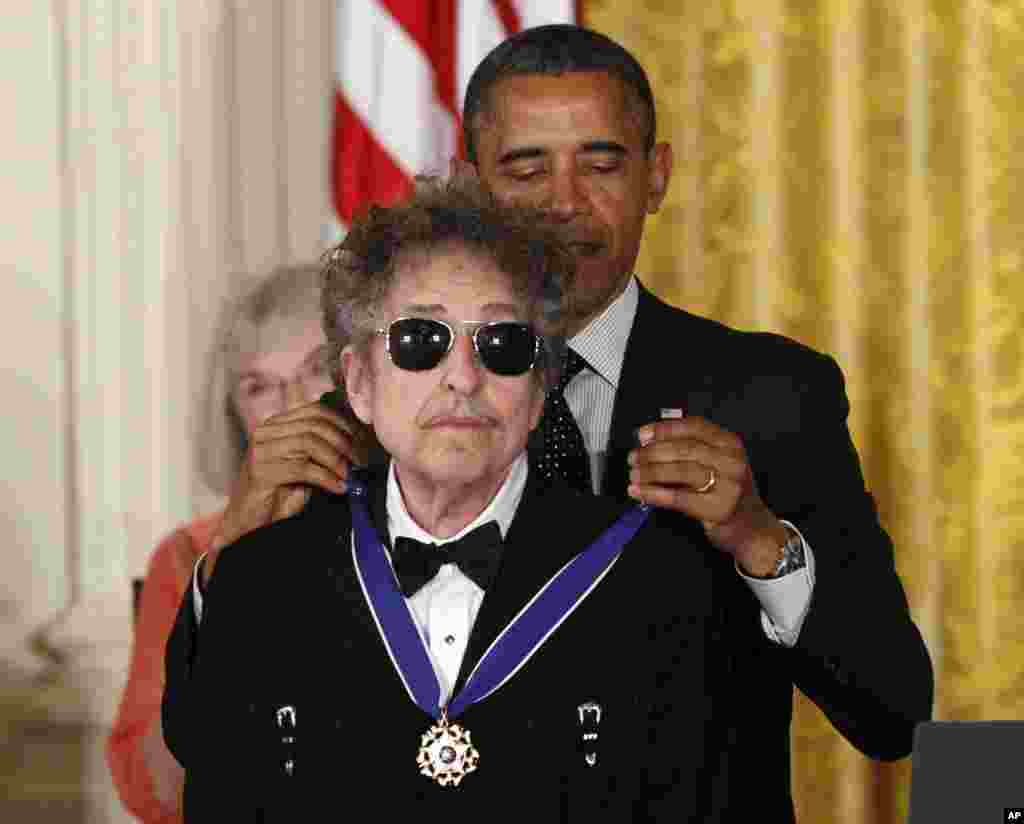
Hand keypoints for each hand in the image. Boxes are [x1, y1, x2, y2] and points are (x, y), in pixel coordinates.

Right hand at [202, 400, 371, 583]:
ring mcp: (260, 450)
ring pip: (309, 443)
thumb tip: (357, 442)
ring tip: (349, 476)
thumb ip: (322, 449)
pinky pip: (301, 468)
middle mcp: (266, 431)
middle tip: (359, 463)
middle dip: (343, 443)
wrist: (249, 522)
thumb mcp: (305, 464)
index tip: (360, 444)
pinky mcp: (260, 471)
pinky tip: (338, 487)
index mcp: (277, 424)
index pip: (315, 410)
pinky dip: (326, 477)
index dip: (342, 425)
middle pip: (315, 425)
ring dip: (336, 460)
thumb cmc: (280, 493)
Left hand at [627, 417, 787, 575]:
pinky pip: (679, 497)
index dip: (665, 429)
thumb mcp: (718, 464)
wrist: (753, 528)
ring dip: (651, 472)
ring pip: (680, 471)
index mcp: (730, 443)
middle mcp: (732, 460)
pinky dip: (655, 493)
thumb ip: (691, 450)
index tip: (643, 434)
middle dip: (652, 453)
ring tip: (634, 475)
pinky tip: (640, 492)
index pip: (694, 427)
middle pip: (684, 449)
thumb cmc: (728, 493)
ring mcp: (728, 484)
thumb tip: (650, 441)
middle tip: (633, 458)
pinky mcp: (719, 508)